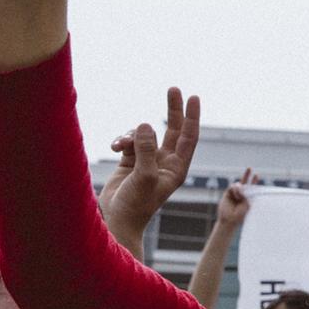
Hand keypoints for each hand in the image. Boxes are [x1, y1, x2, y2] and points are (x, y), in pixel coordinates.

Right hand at [98, 87, 202, 250]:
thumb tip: (146, 124)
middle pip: (173, 129)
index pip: (189, 137)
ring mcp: (148, 160)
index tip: (194, 97)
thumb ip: (146, 150)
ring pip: (144, 134)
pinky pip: (129, 140)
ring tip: (122, 145)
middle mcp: (165, 162)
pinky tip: (114, 147)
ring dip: (133, 133)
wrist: (117, 220)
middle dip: (173, 110)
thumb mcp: (144, 176)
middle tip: (174, 88)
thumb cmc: (136, 204)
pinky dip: (122, 140)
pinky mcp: (131, 161)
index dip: (192, 117)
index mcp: (177, 168)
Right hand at [216, 168, 257, 226]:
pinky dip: (235, 190)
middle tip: (249, 168)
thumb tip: (240, 185)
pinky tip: (235, 195)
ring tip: (238, 197)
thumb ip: (246, 194)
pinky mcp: (228, 193)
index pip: (252, 188)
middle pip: (245, 182)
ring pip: (238, 184)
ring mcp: (235, 193)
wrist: (229, 219)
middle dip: (247, 175)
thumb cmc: (240, 215)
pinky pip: (233, 187)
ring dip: (240, 189)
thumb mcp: (247, 204)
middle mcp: (242, 194)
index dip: (254, 181)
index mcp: (248, 198)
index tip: (257, 175)